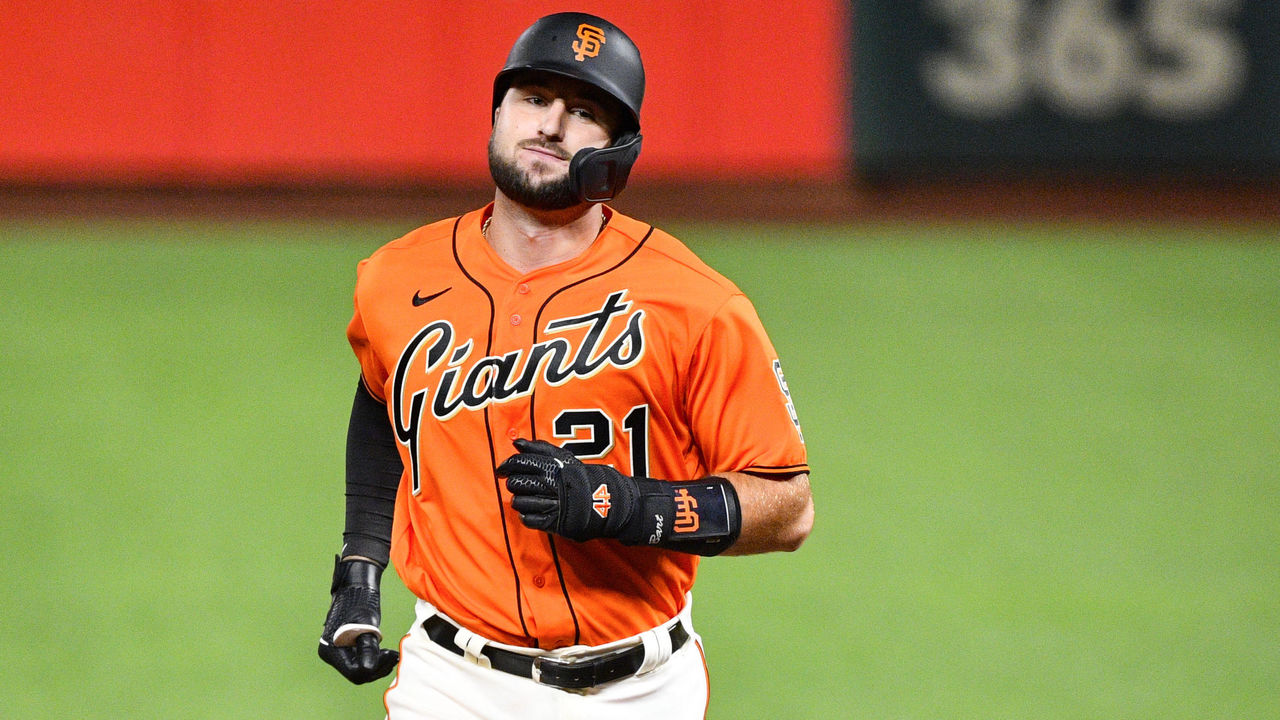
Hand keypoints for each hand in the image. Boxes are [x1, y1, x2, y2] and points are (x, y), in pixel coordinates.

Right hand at [318, 557, 399, 683]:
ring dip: (378, 665)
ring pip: (360, 670)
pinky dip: (374, 660)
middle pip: (357, 673)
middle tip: (395, 655)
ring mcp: (337, 652)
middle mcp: (330, 654)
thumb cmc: (360, 601)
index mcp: (330, 650)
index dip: (375, 668)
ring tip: (393, 654)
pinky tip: (386, 653)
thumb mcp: (366, 624)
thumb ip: (366, 647)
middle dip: (378, 667)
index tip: (392, 654)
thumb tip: (368, 670)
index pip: (355, 672)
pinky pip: (360, 662)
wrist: (355, 586)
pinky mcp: (345, 649)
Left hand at [497, 438, 651, 543]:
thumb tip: (516, 442)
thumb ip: (539, 448)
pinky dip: (525, 516)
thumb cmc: (581, 477)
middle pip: (517, 483)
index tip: (501, 471)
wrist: (606, 501)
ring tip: (526, 499)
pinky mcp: (554, 522)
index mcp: (552, 467)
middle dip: (514, 483)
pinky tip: (531, 511)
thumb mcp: (563, 458)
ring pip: (520, 502)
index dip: (506, 466)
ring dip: (519, 501)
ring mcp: (552, 504)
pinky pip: (528, 520)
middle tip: (518, 484)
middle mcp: (551, 484)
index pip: (519, 463)